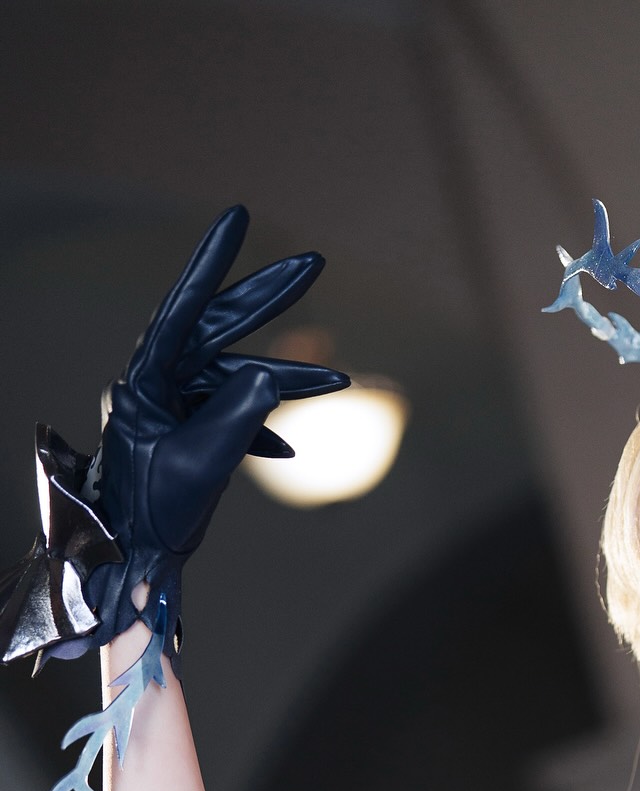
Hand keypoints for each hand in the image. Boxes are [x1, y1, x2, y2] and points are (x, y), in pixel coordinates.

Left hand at [80, 203, 348, 672]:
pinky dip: (263, 427)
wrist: (134, 558)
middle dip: (267, 298)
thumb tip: (270, 375)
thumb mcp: (200, 465)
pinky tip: (286, 449)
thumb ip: (237, 416)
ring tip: (338, 384)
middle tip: (313, 263)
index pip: (183, 308)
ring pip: (238, 374)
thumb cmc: (152, 514)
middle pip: (218, 325)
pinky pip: (235, 412)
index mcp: (146, 380)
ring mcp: (175, 404)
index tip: (238, 217)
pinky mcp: (190, 428)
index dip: (212, 261)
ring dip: (288, 382)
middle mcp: (158, 381)